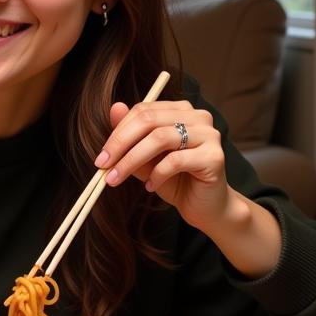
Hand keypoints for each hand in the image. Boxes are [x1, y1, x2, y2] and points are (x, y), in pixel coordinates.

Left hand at [95, 99, 231, 231]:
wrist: (205, 207)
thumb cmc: (175, 181)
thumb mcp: (145, 160)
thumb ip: (130, 138)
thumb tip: (114, 109)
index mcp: (180, 110)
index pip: (143, 111)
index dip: (118, 132)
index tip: (101, 158)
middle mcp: (198, 116)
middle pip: (149, 120)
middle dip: (120, 145)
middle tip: (103, 167)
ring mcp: (209, 134)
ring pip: (161, 138)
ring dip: (132, 160)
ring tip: (118, 179)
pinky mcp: (214, 156)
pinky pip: (176, 160)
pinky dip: (157, 174)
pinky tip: (151, 187)